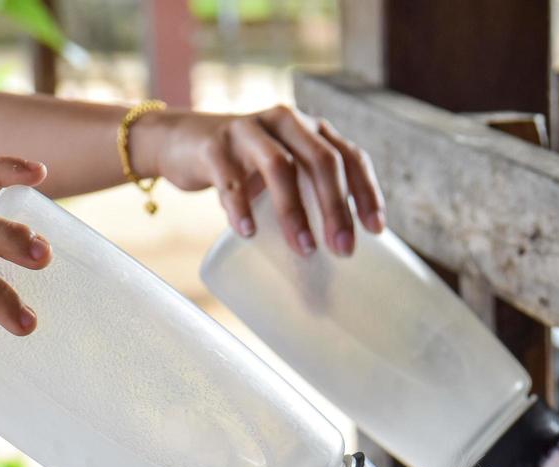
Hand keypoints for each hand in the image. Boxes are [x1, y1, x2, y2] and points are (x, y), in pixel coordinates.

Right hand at [137, 105, 385, 256]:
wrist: (182, 143)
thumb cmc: (247, 167)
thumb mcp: (285, 171)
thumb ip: (310, 194)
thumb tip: (341, 253)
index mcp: (310, 130)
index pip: (350, 155)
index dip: (366, 192)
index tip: (375, 231)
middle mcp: (285, 122)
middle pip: (322, 160)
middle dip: (336, 207)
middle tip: (343, 249)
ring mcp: (248, 129)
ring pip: (281, 166)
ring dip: (295, 212)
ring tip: (305, 250)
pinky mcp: (214, 145)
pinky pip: (231, 178)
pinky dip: (240, 207)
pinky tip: (248, 232)